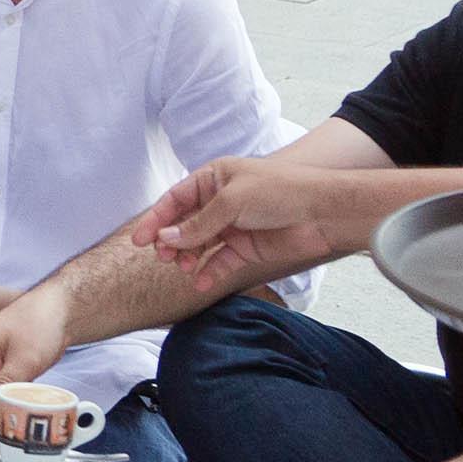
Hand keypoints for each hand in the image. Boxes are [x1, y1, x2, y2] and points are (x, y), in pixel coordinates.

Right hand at [131, 159, 343, 294]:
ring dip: (188, 257)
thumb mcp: (232, 201)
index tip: (139, 240)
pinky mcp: (246, 248)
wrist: (323, 213)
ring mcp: (232, 226)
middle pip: (183, 225)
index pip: (175, 199)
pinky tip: (201, 282)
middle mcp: (220, 202)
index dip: (156, 219)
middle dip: (170, 242)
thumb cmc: (280, 192)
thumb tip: (165, 240)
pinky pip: (219, 262)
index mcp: (214, 179)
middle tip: (163, 257)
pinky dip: (209, 273)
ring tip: (184, 268)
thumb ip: (197, 224)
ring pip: (198, 245)